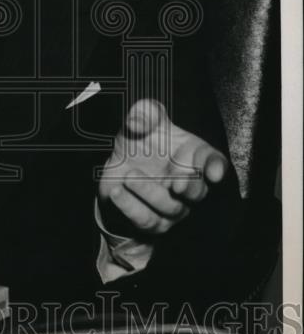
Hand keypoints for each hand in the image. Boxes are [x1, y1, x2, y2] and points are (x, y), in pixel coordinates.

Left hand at [98, 99, 228, 237]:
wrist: (118, 167)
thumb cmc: (141, 141)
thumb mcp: (141, 119)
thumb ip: (144, 112)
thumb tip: (138, 120)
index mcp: (194, 156)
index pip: (214, 162)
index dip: (216, 167)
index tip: (213, 172)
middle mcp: (189, 184)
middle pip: (197, 192)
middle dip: (188, 186)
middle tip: (175, 181)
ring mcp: (173, 206)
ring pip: (171, 208)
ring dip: (149, 192)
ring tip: (129, 175)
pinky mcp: (152, 221)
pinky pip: (146, 219)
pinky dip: (130, 206)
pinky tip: (116, 191)